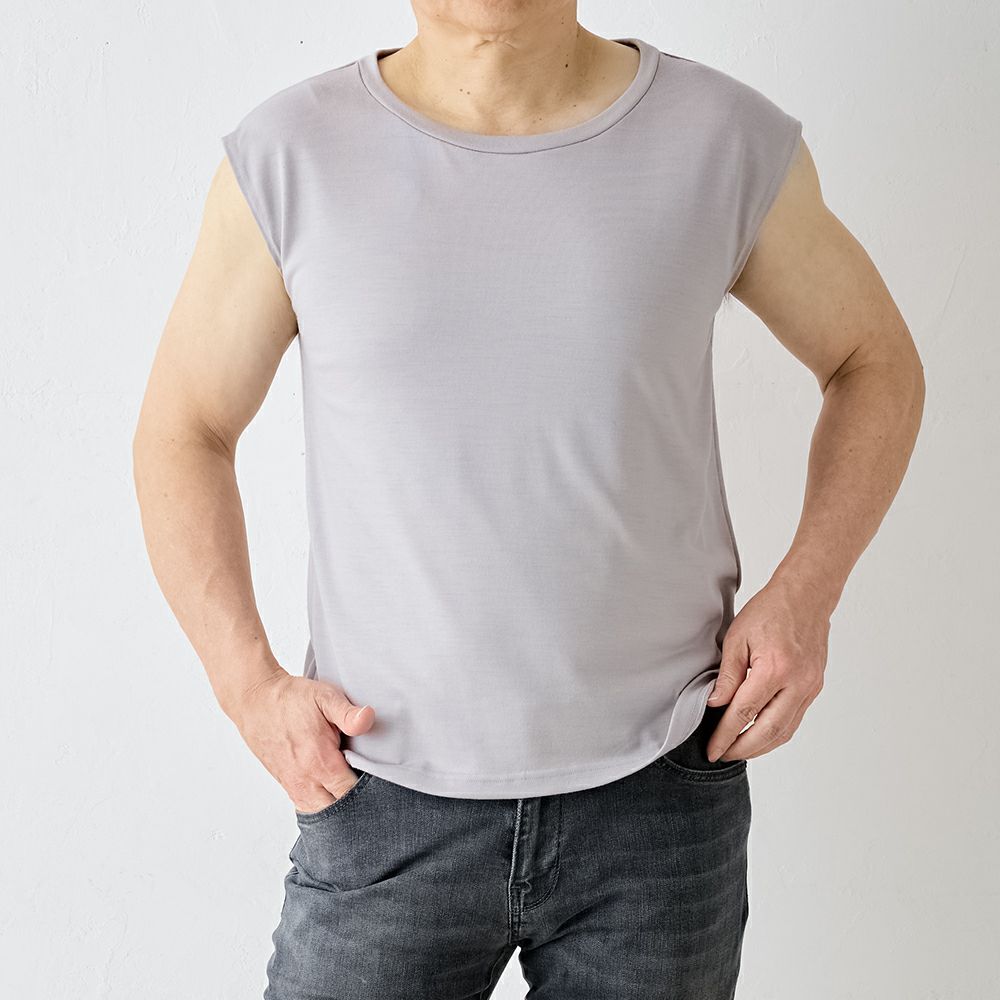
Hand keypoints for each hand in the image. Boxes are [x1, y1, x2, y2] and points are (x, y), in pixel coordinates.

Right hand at [228, 668, 375, 812]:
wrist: (256, 701)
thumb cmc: (292, 699)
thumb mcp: (325, 697)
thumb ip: (348, 713)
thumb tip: (368, 718)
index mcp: (319, 761)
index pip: (350, 792)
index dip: (368, 790)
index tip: (378, 779)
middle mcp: (305, 779)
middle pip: (337, 809)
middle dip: (355, 802)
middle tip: (367, 785)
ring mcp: (293, 784)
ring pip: (320, 811)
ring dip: (336, 805)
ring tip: (349, 788)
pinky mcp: (285, 783)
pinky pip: (306, 806)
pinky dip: (321, 804)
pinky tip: (331, 791)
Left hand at [704, 575, 828, 761]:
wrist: (806, 597)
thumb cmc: (770, 611)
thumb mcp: (738, 637)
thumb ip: (727, 674)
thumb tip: (715, 705)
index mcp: (775, 668)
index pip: (745, 712)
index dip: (725, 734)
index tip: (711, 747)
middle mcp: (797, 682)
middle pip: (768, 731)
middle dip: (742, 748)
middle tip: (721, 755)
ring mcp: (810, 687)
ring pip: (785, 731)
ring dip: (761, 746)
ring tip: (737, 750)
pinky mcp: (814, 687)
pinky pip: (795, 720)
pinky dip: (776, 733)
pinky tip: (760, 736)